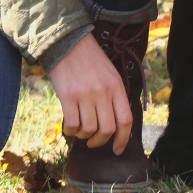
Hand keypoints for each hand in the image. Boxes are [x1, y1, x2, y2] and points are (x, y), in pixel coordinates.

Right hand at [48, 32, 132, 153]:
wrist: (68, 41)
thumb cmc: (89, 59)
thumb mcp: (109, 73)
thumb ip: (113, 95)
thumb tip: (114, 125)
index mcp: (116, 86)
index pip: (125, 120)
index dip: (123, 139)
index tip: (117, 150)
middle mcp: (103, 91)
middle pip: (107, 130)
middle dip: (100, 142)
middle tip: (93, 142)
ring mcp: (85, 94)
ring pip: (89, 130)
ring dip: (83, 135)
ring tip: (79, 130)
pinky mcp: (68, 95)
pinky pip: (72, 124)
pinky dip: (70, 130)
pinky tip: (69, 126)